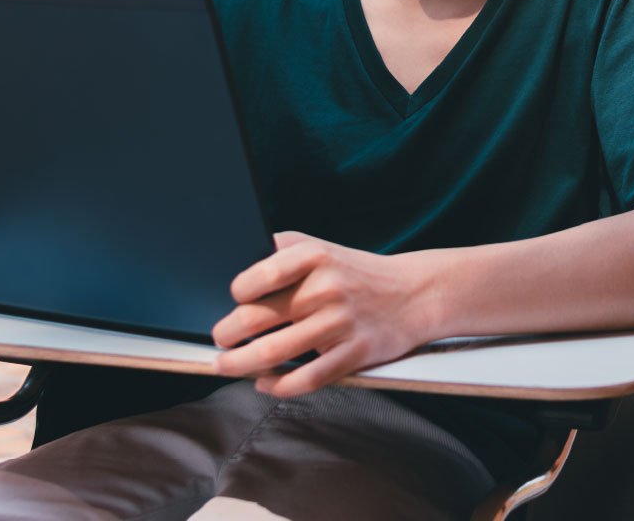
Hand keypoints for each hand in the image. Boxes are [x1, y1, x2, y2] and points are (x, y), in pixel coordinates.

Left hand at [211, 232, 438, 397]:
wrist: (414, 293)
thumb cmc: (356, 272)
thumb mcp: (321, 246)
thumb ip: (282, 249)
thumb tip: (236, 265)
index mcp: (315, 256)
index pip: (259, 276)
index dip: (236, 293)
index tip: (231, 301)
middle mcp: (326, 288)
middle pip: (257, 318)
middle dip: (226, 335)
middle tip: (218, 340)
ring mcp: (340, 323)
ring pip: (275, 352)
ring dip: (239, 365)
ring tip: (225, 365)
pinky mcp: (354, 353)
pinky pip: (306, 378)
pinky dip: (278, 386)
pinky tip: (264, 383)